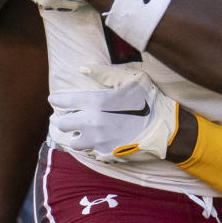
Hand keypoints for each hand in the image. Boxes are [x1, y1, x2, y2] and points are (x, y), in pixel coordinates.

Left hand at [50, 66, 178, 161]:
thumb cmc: (148, 100)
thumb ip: (104, 73)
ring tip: (82, 131)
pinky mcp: (105, 154)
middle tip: (71, 116)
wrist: (165, 128)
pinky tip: (97, 140)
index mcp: (94, 102)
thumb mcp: (129, 79)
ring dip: (75, 136)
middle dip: (64, 119)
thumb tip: (83, 68)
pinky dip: (89, 146)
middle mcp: (91, 122)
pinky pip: (88, 152)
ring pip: (72, 142)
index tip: (57, 100)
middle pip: (61, 124)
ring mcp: (97, 140)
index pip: (62, 102)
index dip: (57, 100)